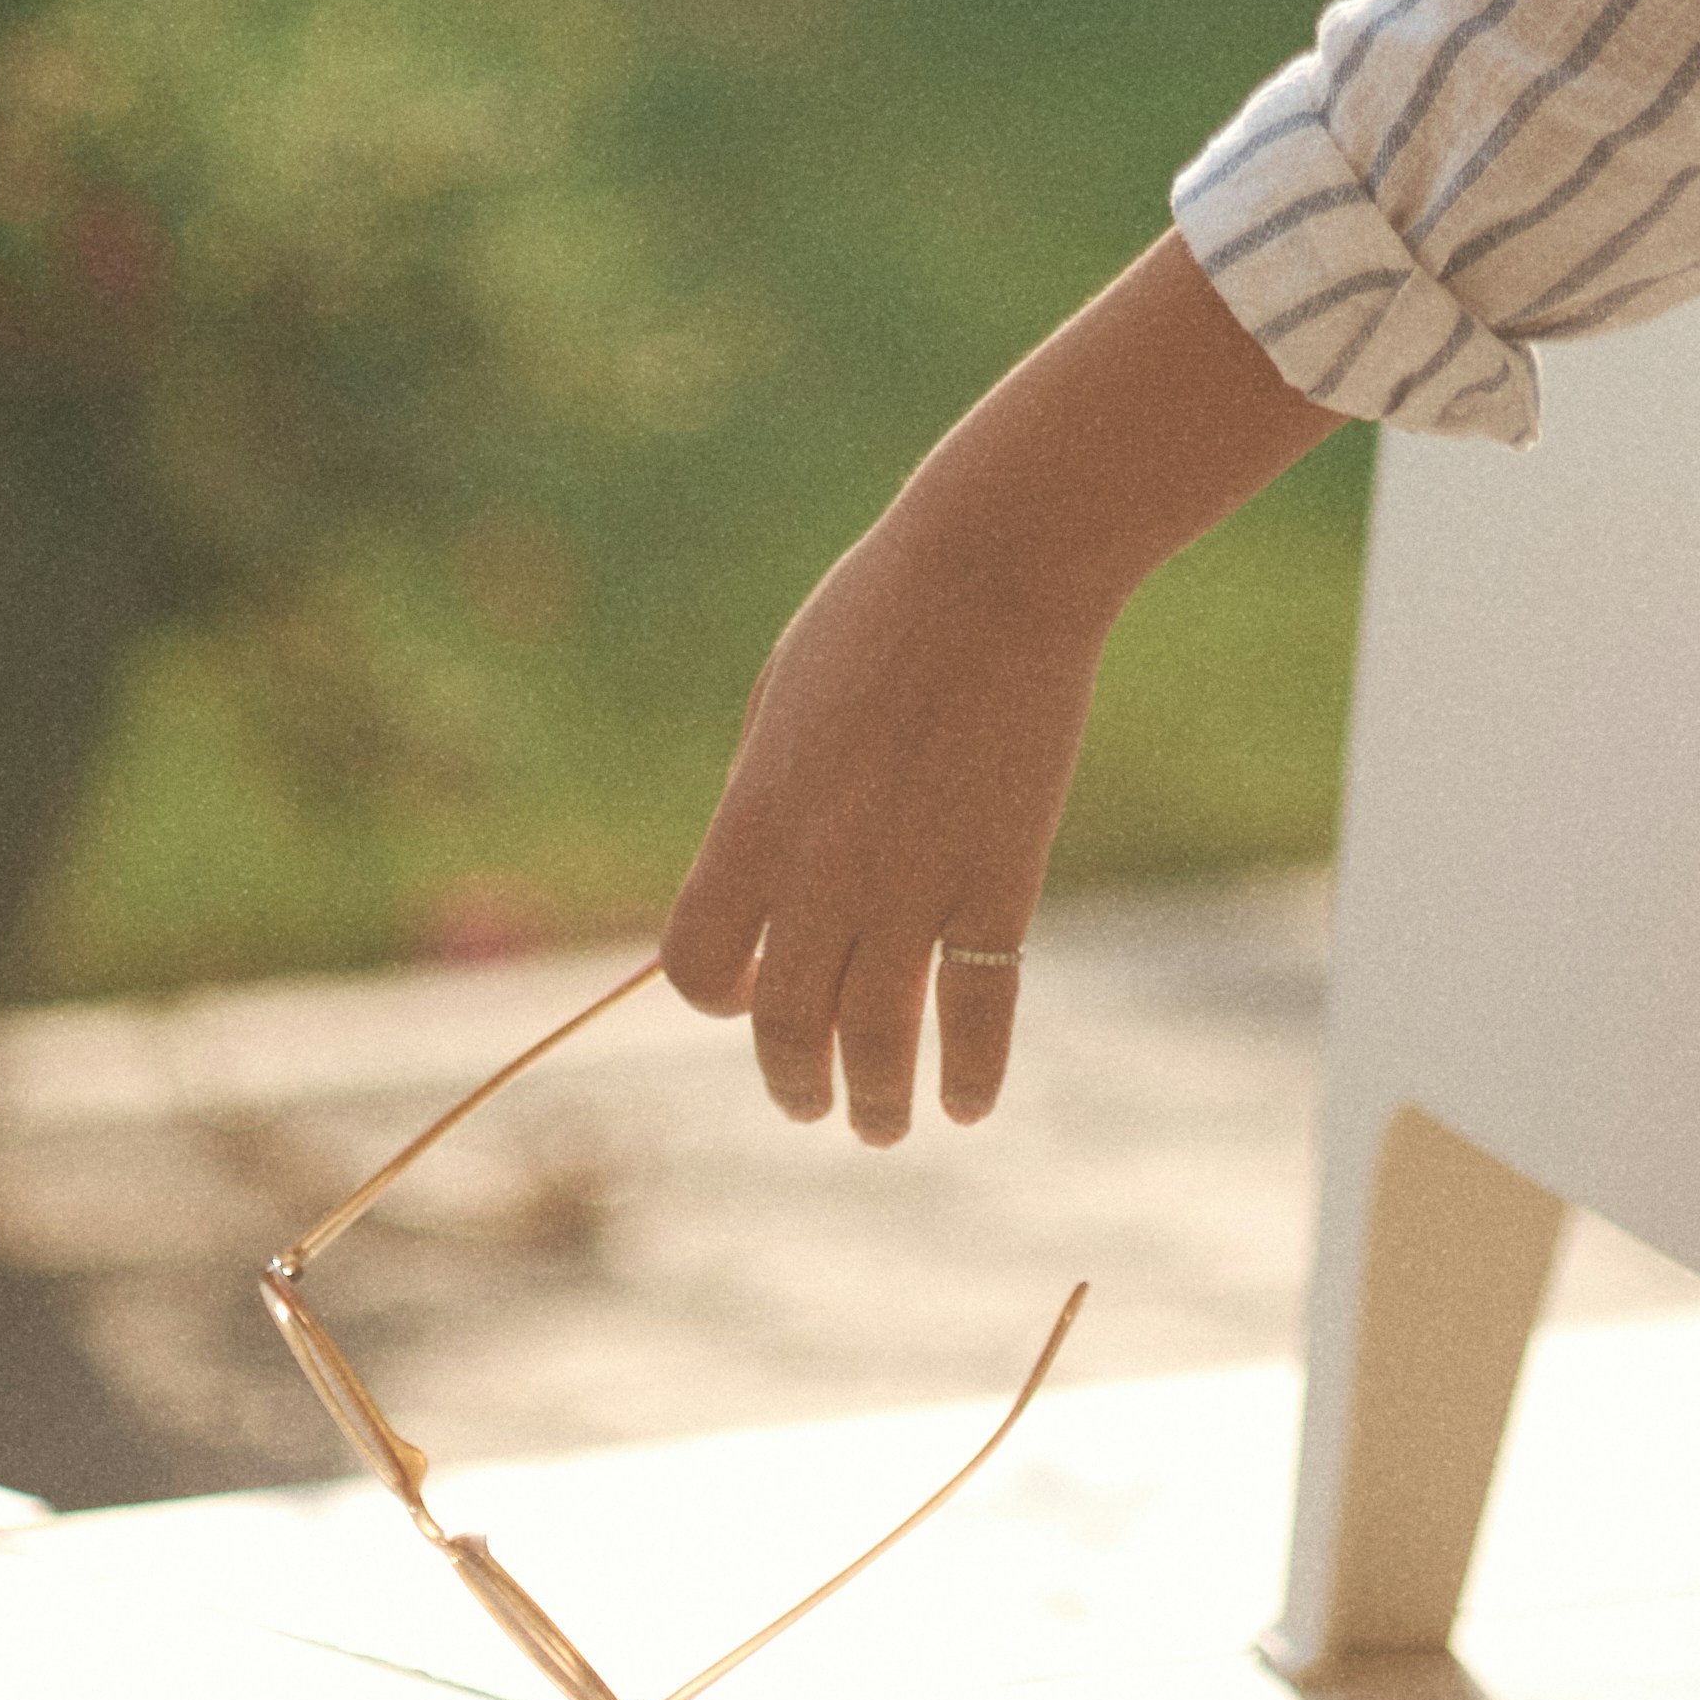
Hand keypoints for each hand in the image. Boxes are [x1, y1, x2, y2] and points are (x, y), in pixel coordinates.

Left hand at [658, 505, 1105, 1146]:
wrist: (994, 571)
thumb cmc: (879, 618)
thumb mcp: (783, 703)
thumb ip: (765, 802)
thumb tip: (765, 886)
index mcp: (753, 820)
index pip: (699, 962)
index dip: (715, 994)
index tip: (743, 999)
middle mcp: (825, 871)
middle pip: (786, 1021)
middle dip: (792, 1079)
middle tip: (809, 1103)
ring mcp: (917, 884)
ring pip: (880, 1038)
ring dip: (874, 1102)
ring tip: (879, 1129)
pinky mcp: (1001, 882)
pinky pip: (982, 1010)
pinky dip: (972, 1072)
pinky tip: (967, 1105)